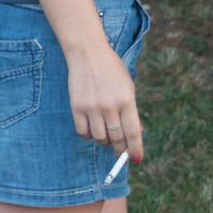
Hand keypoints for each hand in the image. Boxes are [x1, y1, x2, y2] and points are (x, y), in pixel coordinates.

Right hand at [67, 46, 143, 162]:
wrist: (88, 54)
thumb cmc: (111, 71)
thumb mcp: (127, 87)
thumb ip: (131, 110)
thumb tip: (134, 135)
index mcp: (126, 100)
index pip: (133, 132)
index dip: (135, 149)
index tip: (136, 159)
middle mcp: (110, 106)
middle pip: (117, 138)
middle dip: (120, 150)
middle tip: (120, 154)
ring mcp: (92, 107)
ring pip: (99, 138)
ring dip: (104, 141)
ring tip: (106, 134)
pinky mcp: (77, 107)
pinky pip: (83, 132)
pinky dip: (88, 135)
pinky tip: (92, 129)